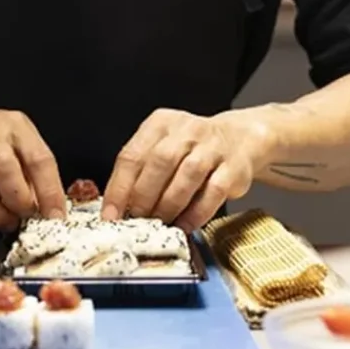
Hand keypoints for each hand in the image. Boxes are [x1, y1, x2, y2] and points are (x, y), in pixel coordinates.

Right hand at [0, 101, 66, 231]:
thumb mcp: (19, 138)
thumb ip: (32, 169)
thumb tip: (45, 208)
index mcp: (14, 126)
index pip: (38, 159)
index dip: (49, 192)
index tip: (55, 216)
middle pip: (5, 172)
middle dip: (19, 204)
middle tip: (25, 218)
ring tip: (7, 222)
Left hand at [101, 108, 276, 231]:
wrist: (238, 139)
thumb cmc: (193, 149)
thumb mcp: (163, 147)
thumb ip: (142, 171)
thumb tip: (118, 209)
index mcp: (161, 124)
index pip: (132, 155)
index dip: (118, 189)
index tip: (111, 214)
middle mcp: (187, 130)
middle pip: (160, 162)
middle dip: (144, 197)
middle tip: (137, 220)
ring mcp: (213, 147)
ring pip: (187, 176)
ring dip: (169, 205)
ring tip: (160, 224)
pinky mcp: (233, 167)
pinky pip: (213, 192)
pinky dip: (196, 213)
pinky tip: (185, 225)